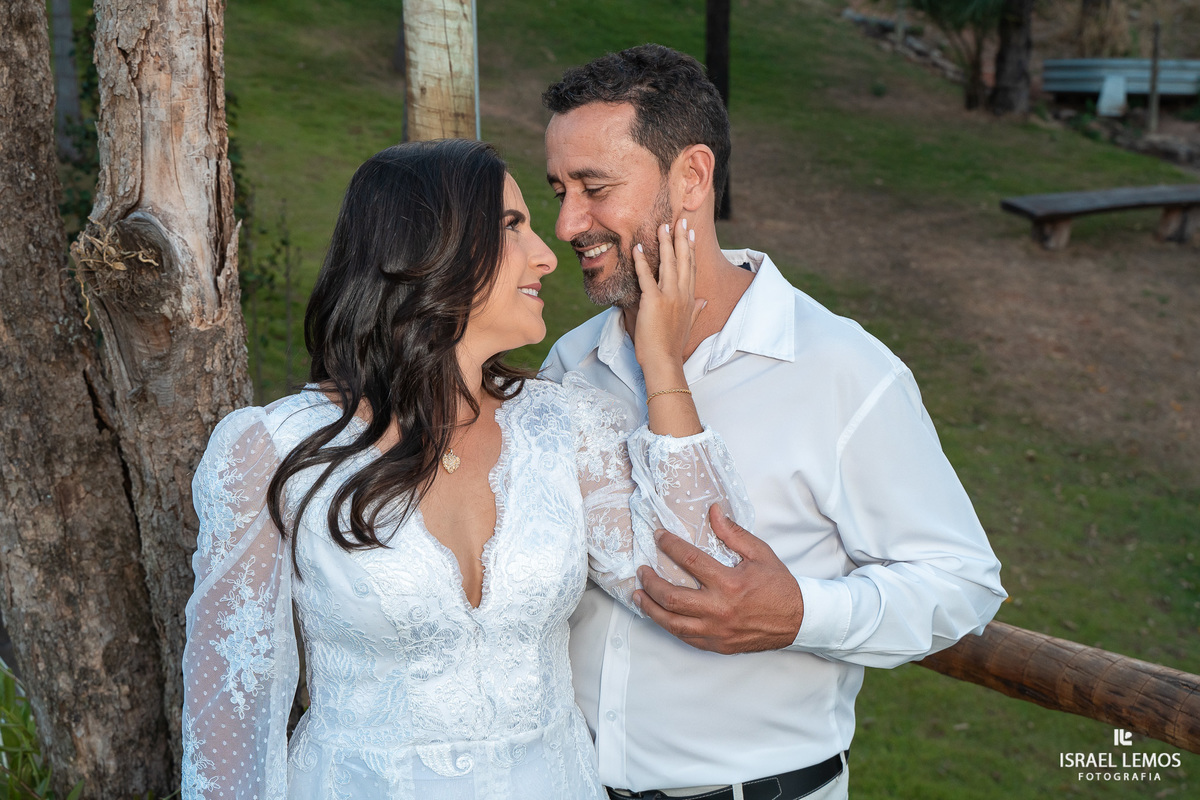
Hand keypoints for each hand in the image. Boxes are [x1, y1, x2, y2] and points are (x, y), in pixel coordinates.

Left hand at [632, 218, 704, 368]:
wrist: (664, 360)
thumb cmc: (672, 346)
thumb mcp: (688, 325)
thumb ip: (696, 310)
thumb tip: (704, 301)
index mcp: (690, 299)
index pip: (691, 268)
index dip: (691, 249)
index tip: (690, 233)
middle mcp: (682, 294)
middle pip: (683, 260)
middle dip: (681, 238)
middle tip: (680, 220)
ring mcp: (669, 296)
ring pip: (668, 263)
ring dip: (665, 242)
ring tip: (662, 226)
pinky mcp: (653, 300)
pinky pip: (646, 276)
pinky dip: (640, 260)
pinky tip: (636, 247)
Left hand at [634, 506, 804, 654]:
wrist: (798, 621)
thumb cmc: (778, 585)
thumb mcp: (760, 553)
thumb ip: (733, 533)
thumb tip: (713, 511)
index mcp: (730, 583)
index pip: (689, 560)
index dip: (669, 545)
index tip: (658, 536)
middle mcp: (719, 609)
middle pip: (672, 597)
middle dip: (650, 582)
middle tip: (642, 570)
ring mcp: (717, 631)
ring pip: (672, 623)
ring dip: (651, 608)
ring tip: (639, 595)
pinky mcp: (717, 645)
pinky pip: (685, 638)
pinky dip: (669, 626)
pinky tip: (660, 615)